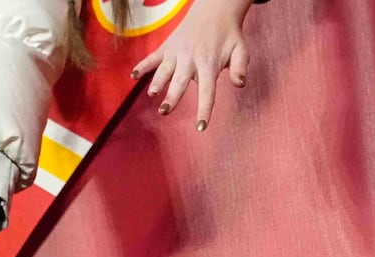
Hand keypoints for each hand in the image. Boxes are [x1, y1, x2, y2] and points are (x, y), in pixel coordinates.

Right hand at [132, 0, 254, 128]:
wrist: (215, 9)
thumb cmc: (229, 34)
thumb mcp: (241, 49)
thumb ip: (240, 67)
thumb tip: (240, 84)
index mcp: (210, 63)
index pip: (207, 91)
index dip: (204, 110)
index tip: (200, 127)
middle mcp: (191, 59)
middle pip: (180, 82)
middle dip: (172, 97)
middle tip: (164, 111)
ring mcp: (177, 52)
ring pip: (165, 70)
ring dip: (157, 82)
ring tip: (152, 94)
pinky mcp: (167, 47)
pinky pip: (153, 57)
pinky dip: (143, 65)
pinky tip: (134, 75)